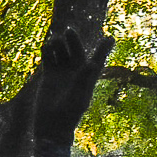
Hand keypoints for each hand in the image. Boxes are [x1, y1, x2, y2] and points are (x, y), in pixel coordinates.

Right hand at [31, 27, 115, 145]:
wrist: (52, 125)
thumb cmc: (69, 114)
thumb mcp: (78, 97)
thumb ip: (84, 80)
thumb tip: (92, 63)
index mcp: (88, 77)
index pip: (97, 59)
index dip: (104, 49)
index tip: (110, 38)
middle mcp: (76, 72)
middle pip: (76, 50)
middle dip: (73, 40)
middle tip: (69, 30)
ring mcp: (62, 72)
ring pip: (61, 51)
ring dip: (58, 43)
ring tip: (54, 42)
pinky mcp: (49, 74)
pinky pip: (49, 57)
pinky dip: (47, 51)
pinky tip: (46, 47)